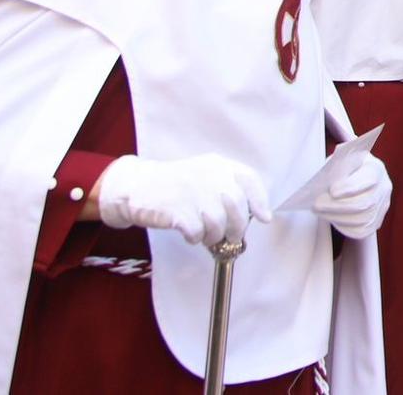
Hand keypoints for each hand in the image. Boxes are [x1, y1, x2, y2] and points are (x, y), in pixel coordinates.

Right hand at [94, 153, 271, 246]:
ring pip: (218, 223)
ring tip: (205, 235)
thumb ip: (226, 188)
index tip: (264, 217)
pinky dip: (196, 238)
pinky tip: (189, 233)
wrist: (137, 185)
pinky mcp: (177, 211)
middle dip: (237, 227)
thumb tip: (252, 215)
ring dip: (214, 236)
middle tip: (231, 237)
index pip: (249, 179)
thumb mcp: (204, 175)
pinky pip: (197, 233)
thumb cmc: (177, 184)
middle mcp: (209, 175)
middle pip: (237, 207)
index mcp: (218, 165)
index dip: (259, 200)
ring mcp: (193, 192)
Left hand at [311, 148, 391, 239]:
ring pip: (363, 219)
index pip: (369, 179)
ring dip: (337, 217)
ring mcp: (382, 205)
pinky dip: (344, 227)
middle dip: (337, 206)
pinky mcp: (376, 220)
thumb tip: (325, 182)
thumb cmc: (342, 169)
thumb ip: (336, 169)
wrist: (351, 180)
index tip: (332, 191)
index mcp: (376, 168)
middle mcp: (384, 187)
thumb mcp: (340, 162)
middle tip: (317, 205)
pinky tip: (332, 219)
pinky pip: (362, 230)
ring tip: (320, 212)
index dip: (351, 186)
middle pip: (365, 203)